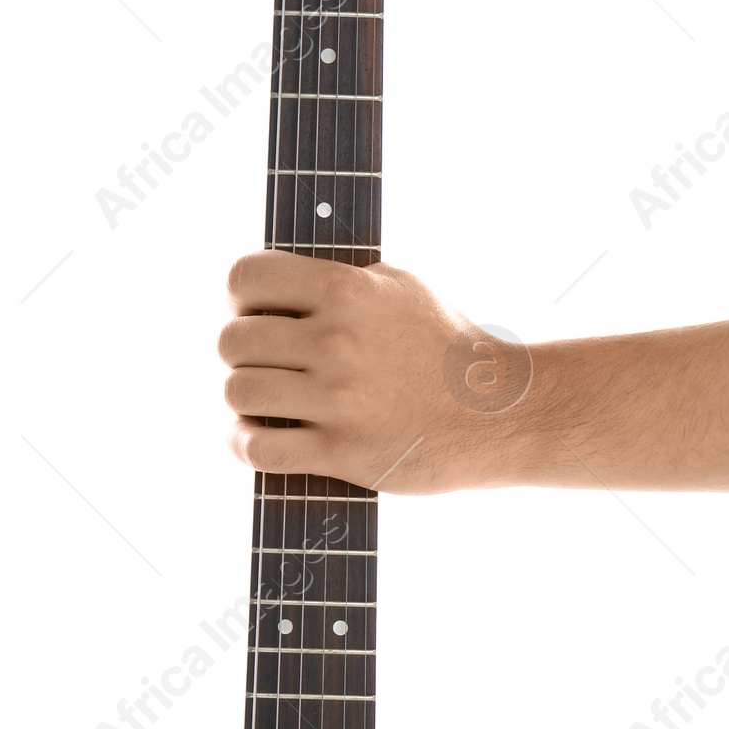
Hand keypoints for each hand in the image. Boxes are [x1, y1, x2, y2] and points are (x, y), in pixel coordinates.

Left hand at [218, 253, 526, 492]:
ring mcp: (338, 399)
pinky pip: (257, 449)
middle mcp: (337, 341)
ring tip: (264, 403)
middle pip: (231, 340)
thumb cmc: (446, 347)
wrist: (498, 414)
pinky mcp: (343, 451)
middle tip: (265, 365)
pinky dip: (243, 445)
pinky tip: (254, 439)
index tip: (254, 313)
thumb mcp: (400, 288)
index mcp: (348, 290)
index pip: (245, 278)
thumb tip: (276, 283)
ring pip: (238, 393)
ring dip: (243, 401)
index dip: (240, 297)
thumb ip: (339, 280)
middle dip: (240, 354)